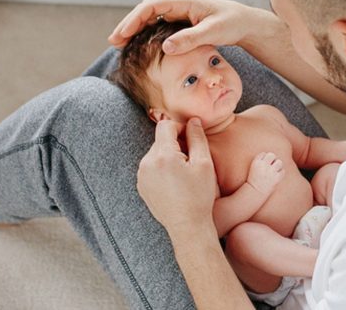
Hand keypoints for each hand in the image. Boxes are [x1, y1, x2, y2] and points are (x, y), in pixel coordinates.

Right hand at [108, 0, 253, 51]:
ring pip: (150, 17)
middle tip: (113, 42)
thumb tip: (165, 48)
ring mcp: (178, 11)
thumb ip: (190, 39)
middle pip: (145, 10)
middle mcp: (178, 3)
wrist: (244, 23)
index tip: (121, 35)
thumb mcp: (212, 32)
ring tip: (120, 45)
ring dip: (135, 29)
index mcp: (184, 1)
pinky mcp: (181, 20)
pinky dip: (146, 33)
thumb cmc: (231, 24)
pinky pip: (158, 24)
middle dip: (128, 25)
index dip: (134, 19)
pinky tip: (139, 45)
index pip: (151, 6)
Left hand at [137, 117, 217, 236]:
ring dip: (168, 155)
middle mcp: (147, 163)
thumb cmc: (199, 195)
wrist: (187, 226)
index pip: (166, 126)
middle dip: (175, 143)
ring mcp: (141, 175)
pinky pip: (151, 166)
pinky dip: (162, 167)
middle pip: (160, 139)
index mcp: (163, 156)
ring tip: (183, 172)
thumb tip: (193, 120)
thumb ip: (197, 137)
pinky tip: (174, 181)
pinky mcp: (141, 185)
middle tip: (191, 158)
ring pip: (156, 152)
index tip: (191, 138)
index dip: (180, 127)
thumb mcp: (204, 163)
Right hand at [246, 152, 284, 197]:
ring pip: (279, 162)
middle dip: (272, 159)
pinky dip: (281, 173)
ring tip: (275, 170)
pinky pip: (283, 171)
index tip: (264, 164)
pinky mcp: (276, 178)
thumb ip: (261, 161)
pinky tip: (277, 176)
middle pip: (272, 155)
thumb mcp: (254, 168)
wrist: (255, 192)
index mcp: (256, 162)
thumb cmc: (254, 180)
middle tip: (271, 166)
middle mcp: (263, 165)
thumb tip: (272, 157)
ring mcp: (270, 172)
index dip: (265, 158)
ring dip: (278, 165)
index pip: (263, 153)